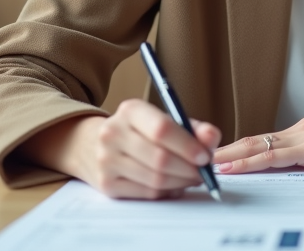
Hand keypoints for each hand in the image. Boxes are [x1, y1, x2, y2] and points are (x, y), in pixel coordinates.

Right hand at [17, 100, 221, 199]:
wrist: (92, 145)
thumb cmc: (139, 132)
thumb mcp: (162, 119)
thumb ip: (192, 127)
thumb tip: (212, 137)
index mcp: (130, 110)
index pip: (162, 128)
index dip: (188, 145)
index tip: (205, 156)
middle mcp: (113, 133)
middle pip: (160, 159)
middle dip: (189, 169)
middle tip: (204, 172)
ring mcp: (106, 161)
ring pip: (155, 180)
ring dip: (181, 182)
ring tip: (192, 177)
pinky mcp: (107, 185)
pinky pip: (147, 193)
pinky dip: (167, 192)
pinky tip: (174, 185)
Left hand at [212, 115, 303, 174]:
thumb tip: (301, 174)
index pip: (267, 141)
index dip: (240, 149)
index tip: (219, 157)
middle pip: (255, 140)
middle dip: (226, 150)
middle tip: (199, 158)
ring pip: (258, 146)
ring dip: (230, 156)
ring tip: (204, 163)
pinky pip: (273, 156)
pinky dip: (248, 161)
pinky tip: (231, 166)